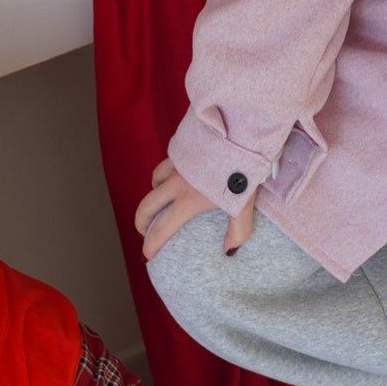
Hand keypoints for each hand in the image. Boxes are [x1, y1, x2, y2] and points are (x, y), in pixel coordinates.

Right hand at [135, 157, 256, 261]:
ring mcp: (178, 162)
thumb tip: (229, 251)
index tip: (147, 255)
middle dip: (141, 221)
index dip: (151, 243)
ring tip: (160, 201)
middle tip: (144, 230)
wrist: (239, 130)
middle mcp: (177, 182)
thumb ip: (238, 230)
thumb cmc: (243, 168)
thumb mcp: (245, 203)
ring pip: (155, 180)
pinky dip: (164, 173)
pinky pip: (166, 162)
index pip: (162, 227)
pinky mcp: (183, 146)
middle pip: (147, 205)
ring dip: (153, 194)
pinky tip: (175, 173)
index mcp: (189, 199)